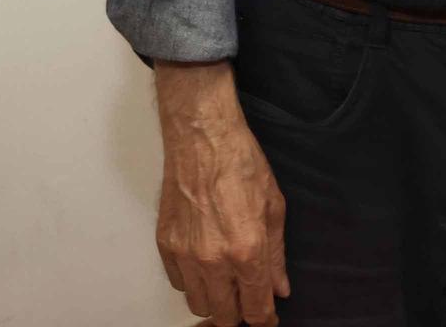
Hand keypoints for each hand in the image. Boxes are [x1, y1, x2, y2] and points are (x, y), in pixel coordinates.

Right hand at [154, 61, 290, 324]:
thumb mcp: (274, 207)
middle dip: (239, 312)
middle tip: (247, 296)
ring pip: (198, 304)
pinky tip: (204, 262)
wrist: (202, 136)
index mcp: (247, 250)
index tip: (267, 316)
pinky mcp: (165, 243)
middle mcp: (213, 259)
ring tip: (225, 279)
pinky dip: (192, 281)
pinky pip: (177, 282)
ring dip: (214, 299)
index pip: (255, 309)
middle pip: (224, 316)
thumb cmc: (240, 162)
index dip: (265, 318)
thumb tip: (279, 287)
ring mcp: (185, 253)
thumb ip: (277, 255)